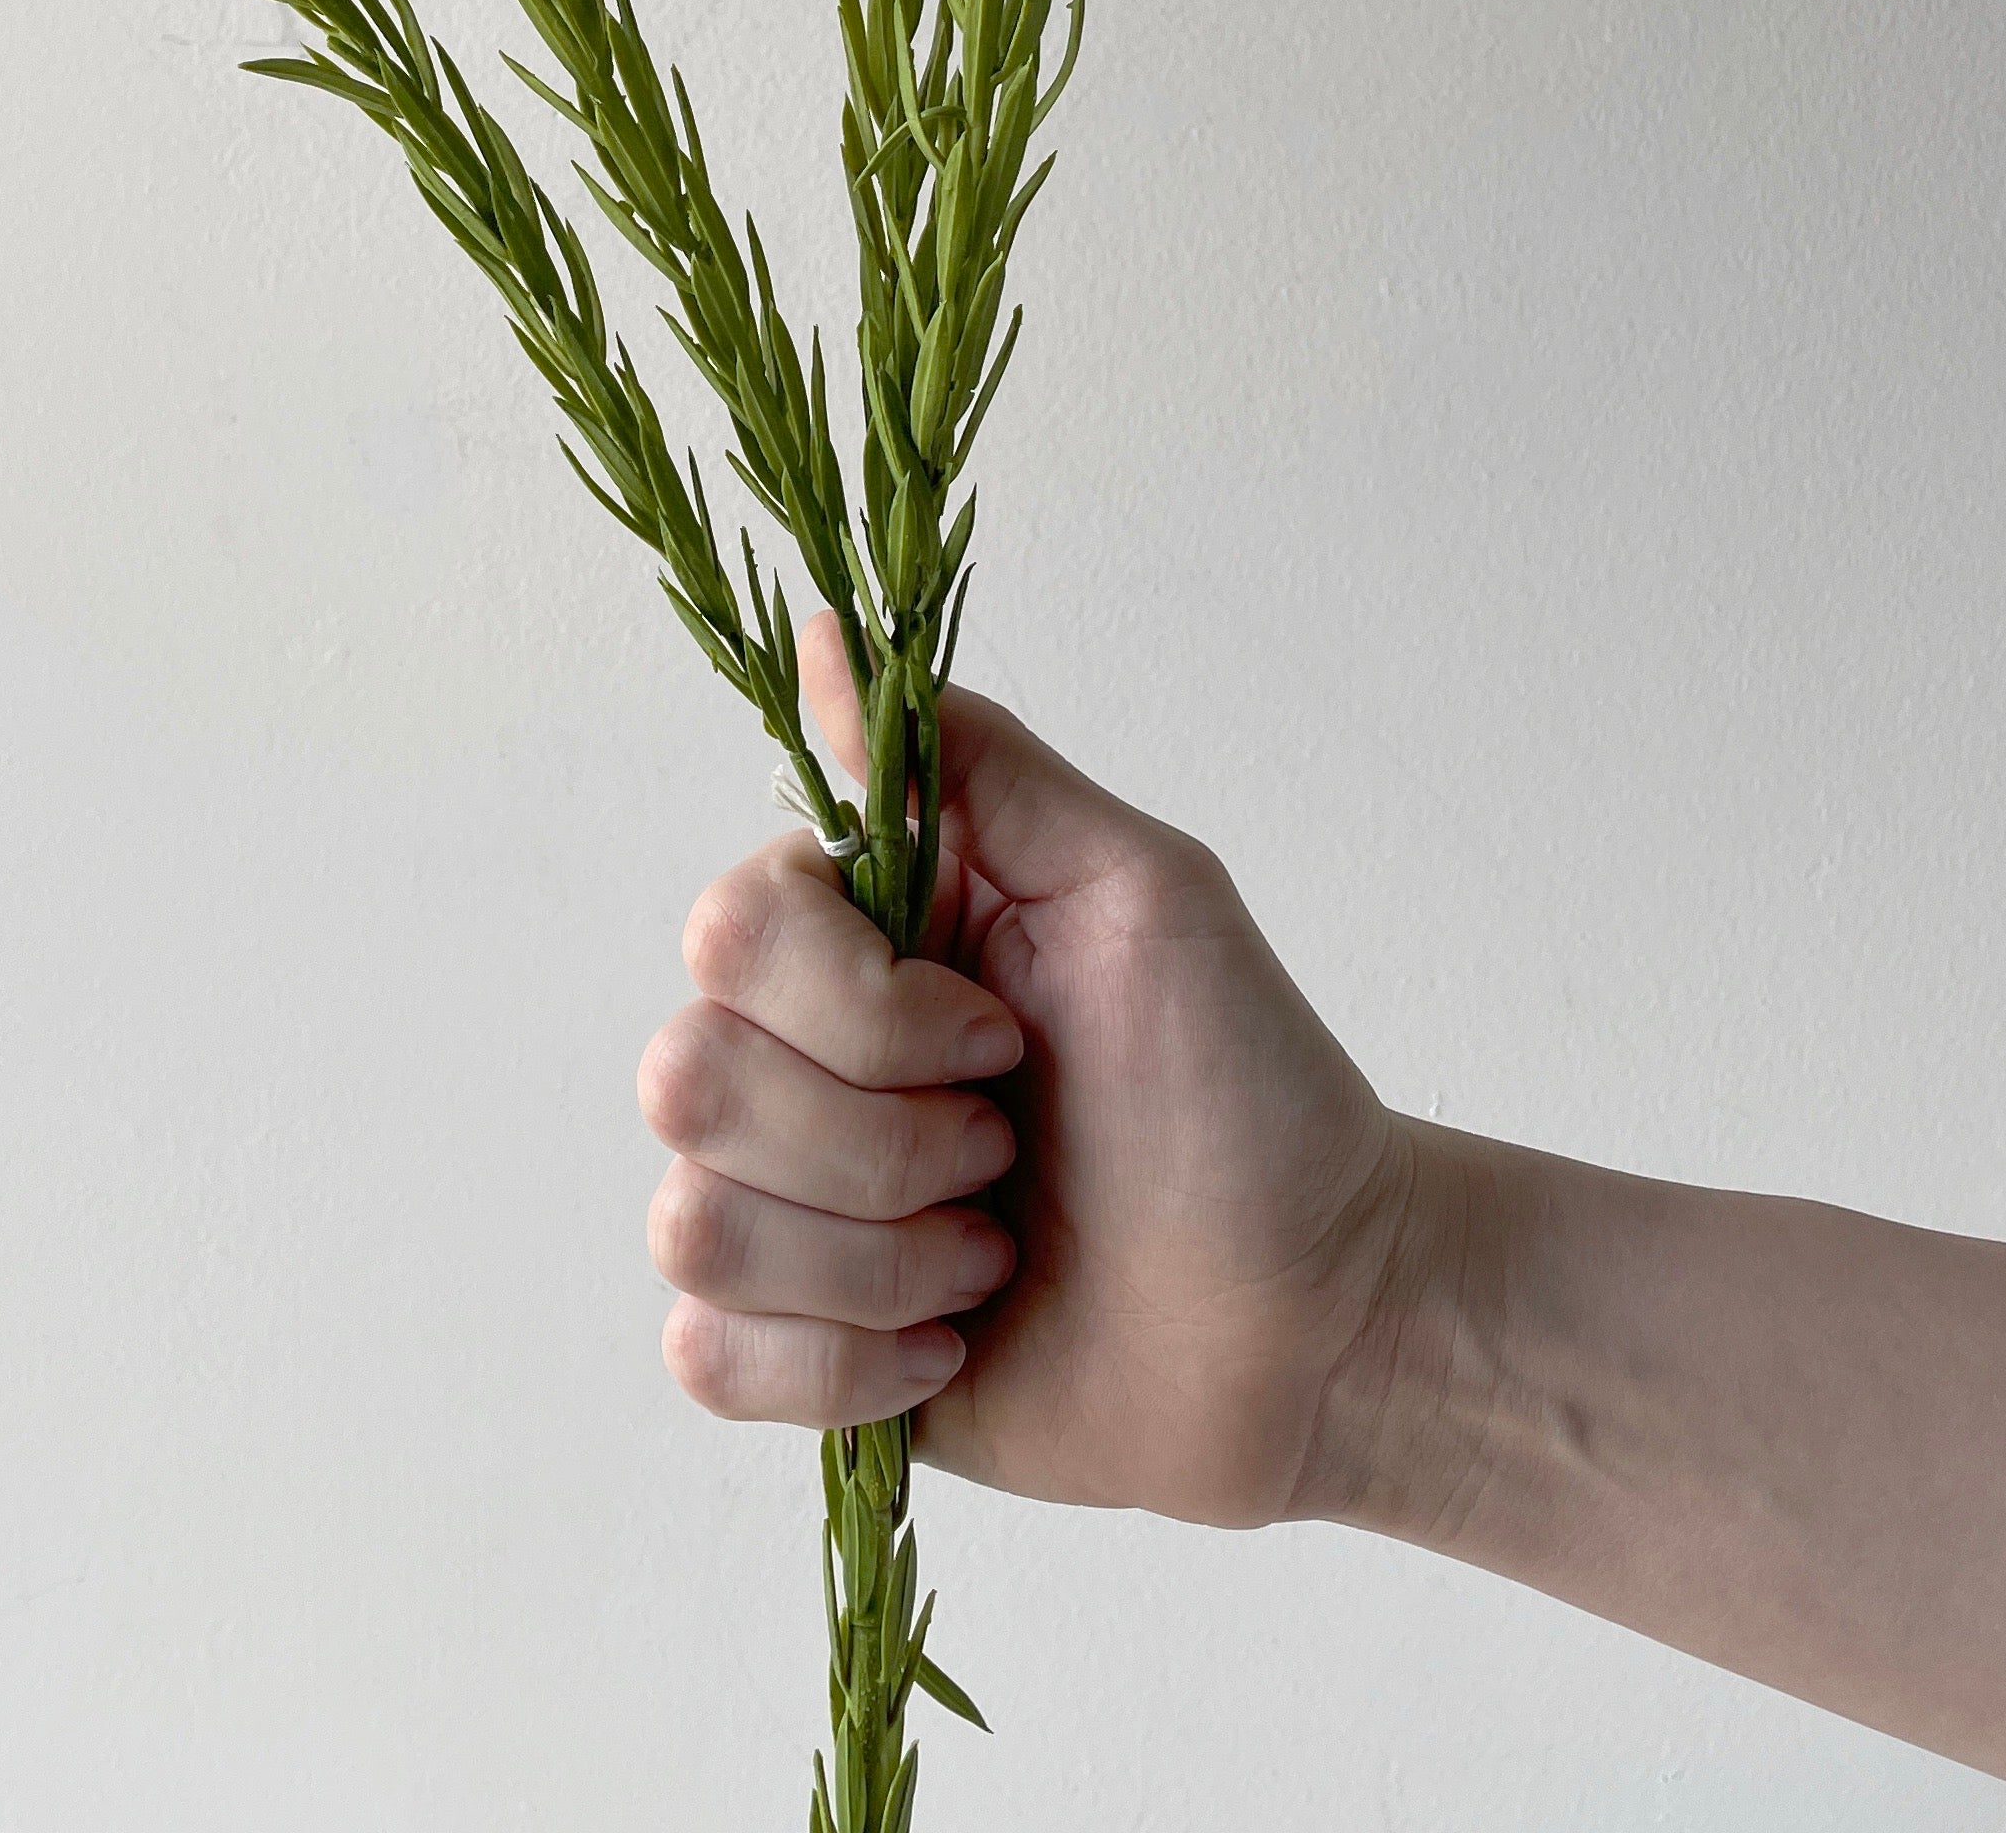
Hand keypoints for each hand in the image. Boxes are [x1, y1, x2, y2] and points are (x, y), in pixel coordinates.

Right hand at [637, 611, 1423, 1524]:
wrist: (1318, 1323)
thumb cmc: (1249, 1095)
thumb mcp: (1140, 888)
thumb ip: (976, 765)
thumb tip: (828, 637)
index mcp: (861, 939)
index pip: (726, 935)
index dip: (861, 1009)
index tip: (1002, 1034)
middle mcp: (799, 1058)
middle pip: (688, 1079)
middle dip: (879, 1143)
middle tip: (1007, 1146)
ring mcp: (789, 1208)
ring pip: (694, 1224)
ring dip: (876, 1261)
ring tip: (992, 1250)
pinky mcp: (796, 1348)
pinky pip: (704, 1355)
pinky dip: (841, 1367)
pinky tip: (951, 1345)